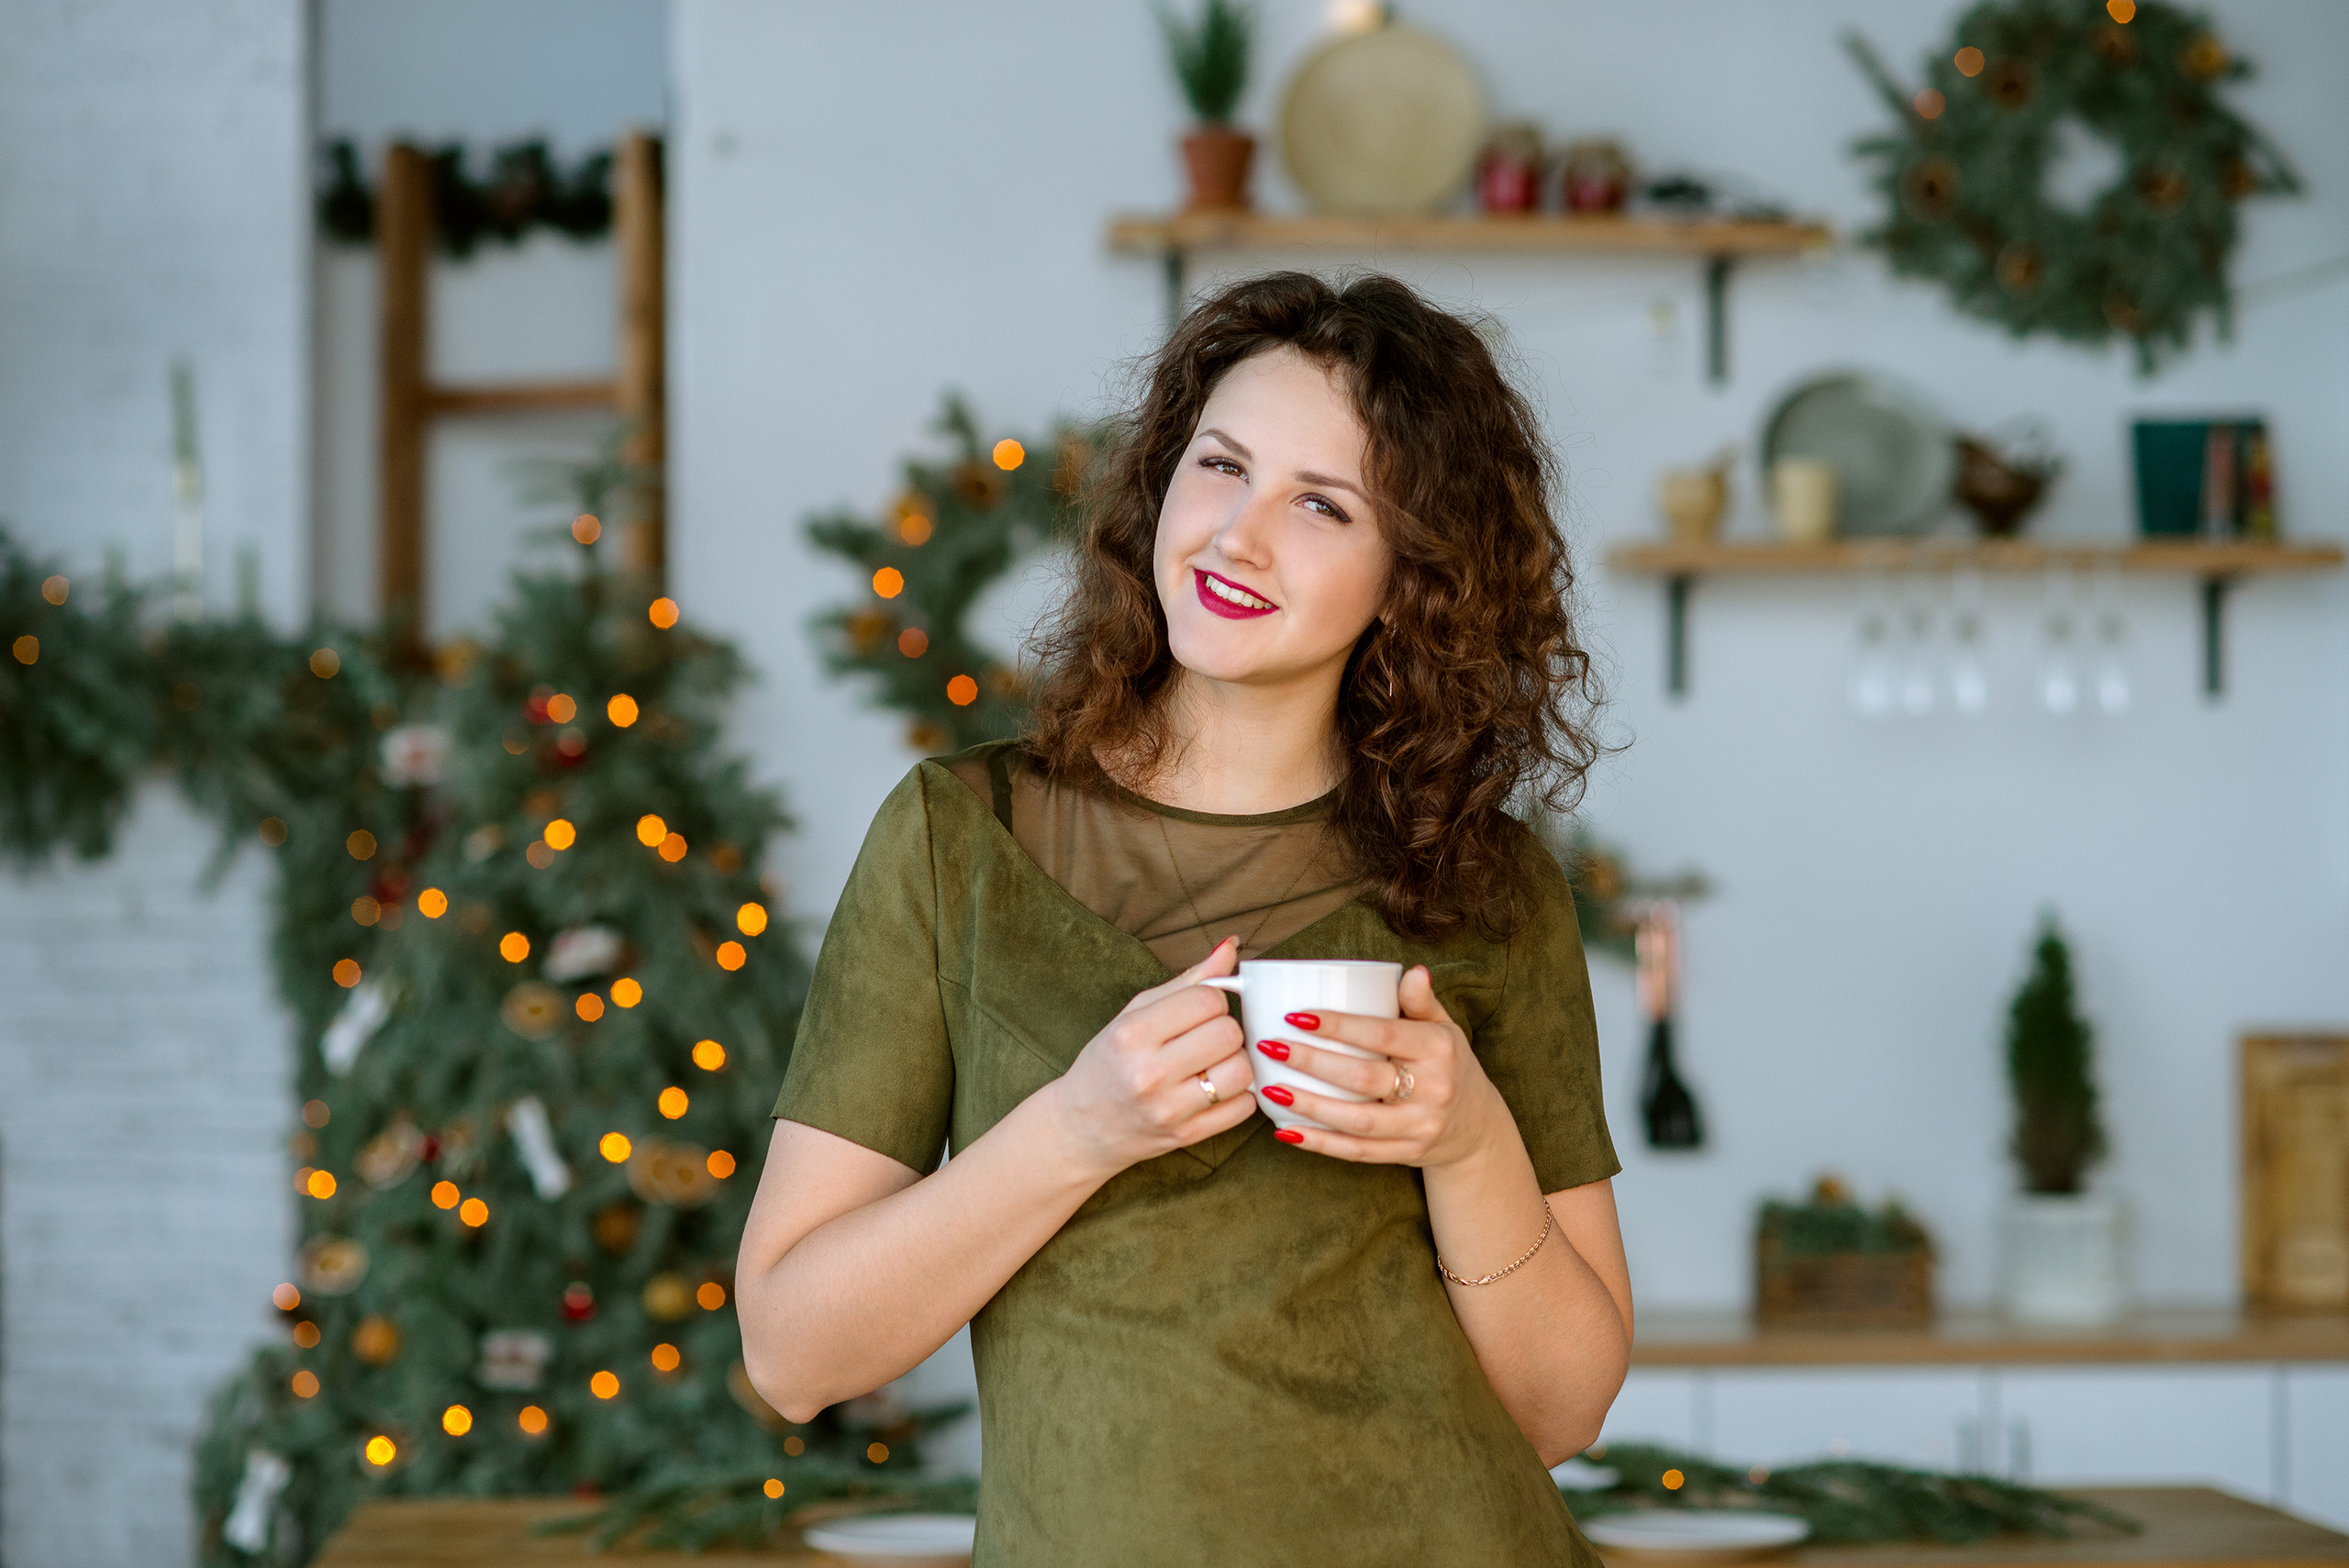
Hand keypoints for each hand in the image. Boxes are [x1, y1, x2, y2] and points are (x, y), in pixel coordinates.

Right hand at [1042, 936, 1257, 1179]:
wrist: (1080, 1128)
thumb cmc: (1109, 1063)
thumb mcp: (1135, 1015)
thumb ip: (1187, 981)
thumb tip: (1231, 946)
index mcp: (1132, 1034)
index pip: (1206, 999)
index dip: (1212, 1000)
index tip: (1199, 1011)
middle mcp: (1149, 1073)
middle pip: (1228, 1033)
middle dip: (1225, 1030)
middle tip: (1206, 1038)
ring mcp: (1169, 1109)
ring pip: (1241, 1071)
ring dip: (1235, 1063)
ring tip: (1213, 1064)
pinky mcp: (1186, 1136)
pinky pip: (1243, 1107)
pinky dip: (1239, 1095)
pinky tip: (1215, 1090)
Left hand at [1258, 964, 1505, 1168]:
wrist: (1477, 1127)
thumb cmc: (1448, 1064)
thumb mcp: (1443, 1028)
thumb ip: (1421, 1002)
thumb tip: (1413, 971)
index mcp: (1438, 1048)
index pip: (1381, 1034)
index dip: (1338, 1026)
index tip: (1295, 1016)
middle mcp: (1434, 1089)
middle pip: (1363, 1078)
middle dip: (1312, 1062)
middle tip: (1270, 1045)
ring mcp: (1420, 1126)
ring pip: (1357, 1121)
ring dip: (1309, 1106)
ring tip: (1270, 1088)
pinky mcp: (1405, 1153)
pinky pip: (1357, 1151)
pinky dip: (1320, 1143)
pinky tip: (1286, 1131)